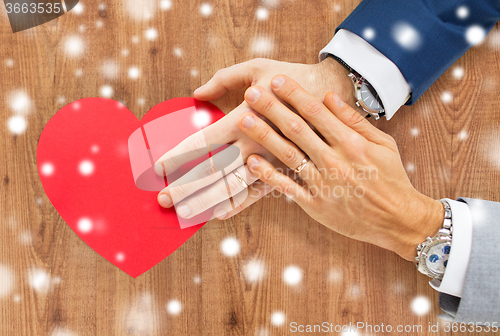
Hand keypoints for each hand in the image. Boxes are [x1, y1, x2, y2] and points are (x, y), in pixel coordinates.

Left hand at [155, 58, 353, 219]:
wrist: (334, 95)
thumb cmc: (294, 78)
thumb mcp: (258, 68)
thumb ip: (224, 79)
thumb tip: (196, 93)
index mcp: (245, 118)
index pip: (202, 141)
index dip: (177, 155)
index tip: (157, 167)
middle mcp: (254, 144)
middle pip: (213, 172)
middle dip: (185, 187)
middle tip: (161, 200)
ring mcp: (270, 161)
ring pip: (233, 189)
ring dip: (206, 203)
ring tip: (184, 214)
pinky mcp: (284, 170)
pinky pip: (258, 194)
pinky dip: (238, 205)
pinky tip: (219, 214)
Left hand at [237, 75, 443, 260]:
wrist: (398, 220)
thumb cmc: (391, 178)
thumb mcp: (382, 144)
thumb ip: (354, 121)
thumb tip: (329, 96)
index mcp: (351, 143)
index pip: (317, 112)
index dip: (294, 94)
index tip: (277, 80)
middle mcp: (334, 161)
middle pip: (297, 130)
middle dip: (272, 109)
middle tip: (252, 93)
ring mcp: (323, 184)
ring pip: (288, 156)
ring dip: (264, 136)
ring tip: (245, 120)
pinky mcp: (316, 205)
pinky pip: (288, 188)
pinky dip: (268, 175)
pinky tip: (252, 161)